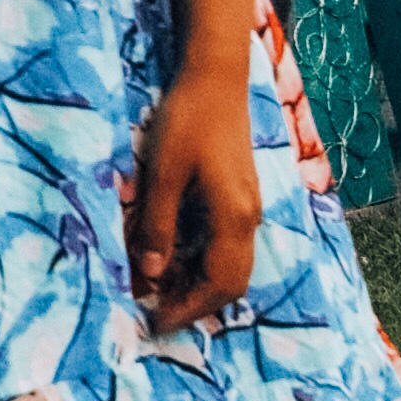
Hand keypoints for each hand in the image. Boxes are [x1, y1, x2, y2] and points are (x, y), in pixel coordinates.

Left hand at [129, 59, 261, 330]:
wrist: (217, 77)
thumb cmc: (188, 118)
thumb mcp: (164, 172)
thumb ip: (159, 224)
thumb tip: (152, 274)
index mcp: (233, 217)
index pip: (217, 283)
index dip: (187, 309)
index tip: (155, 324)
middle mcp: (248, 217)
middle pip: (231, 282)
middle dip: (195, 304)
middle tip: (156, 315)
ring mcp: (248, 206)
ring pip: (231, 264)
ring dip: (199, 284)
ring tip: (160, 291)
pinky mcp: (239, 195)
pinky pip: (227, 245)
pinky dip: (202, 262)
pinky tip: (175, 259)